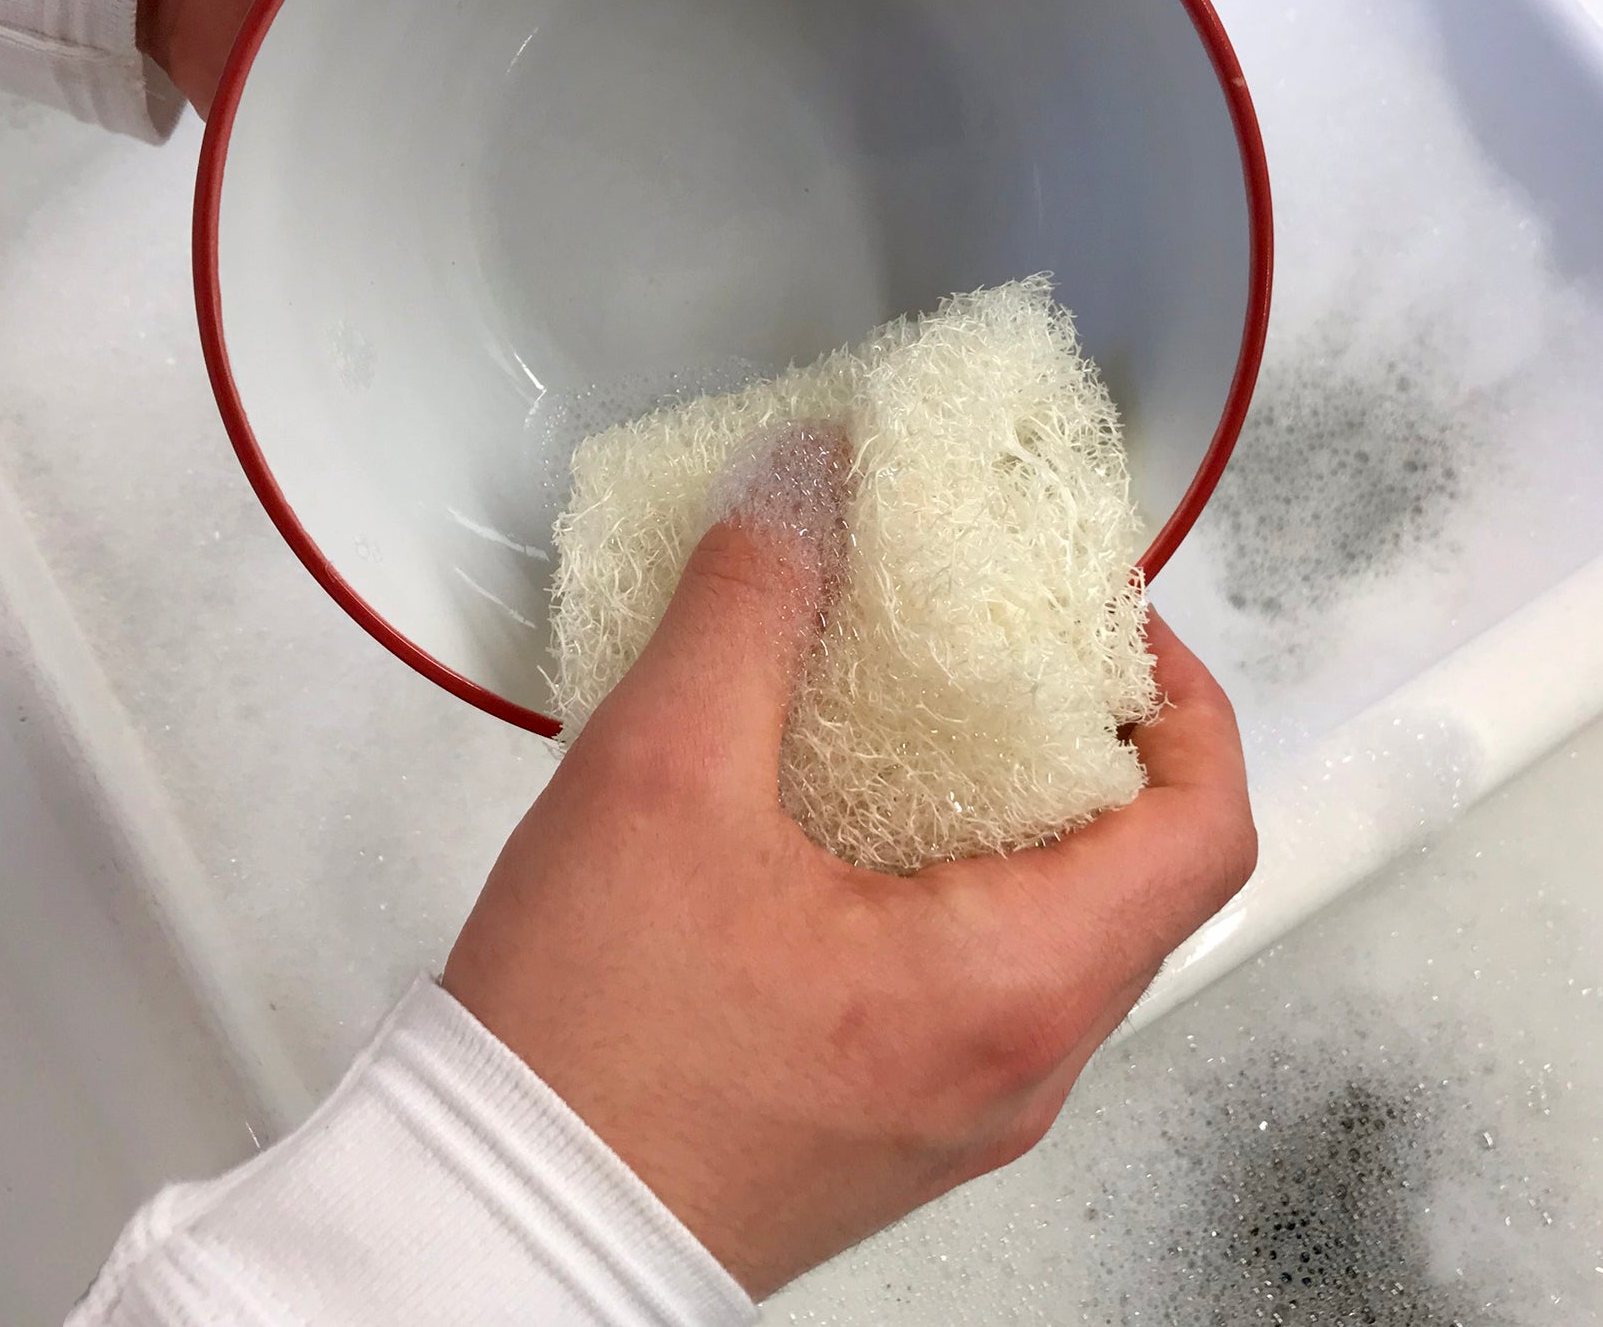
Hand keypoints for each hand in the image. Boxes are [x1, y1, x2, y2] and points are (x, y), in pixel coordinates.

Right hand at [443, 442, 1255, 1297]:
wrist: (502, 1220)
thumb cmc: (590, 1050)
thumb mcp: (661, 777)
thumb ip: (748, 608)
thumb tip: (804, 486)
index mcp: (1009, 986)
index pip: (1202, 831)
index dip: (1184, 699)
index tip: (1110, 621)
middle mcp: (1017, 1063)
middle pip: (1138, 876)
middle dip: (1091, 738)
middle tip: (1004, 645)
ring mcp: (963, 1102)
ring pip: (1059, 928)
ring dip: (1019, 809)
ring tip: (921, 715)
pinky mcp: (898, 1112)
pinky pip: (983, 976)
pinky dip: (957, 876)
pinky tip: (849, 819)